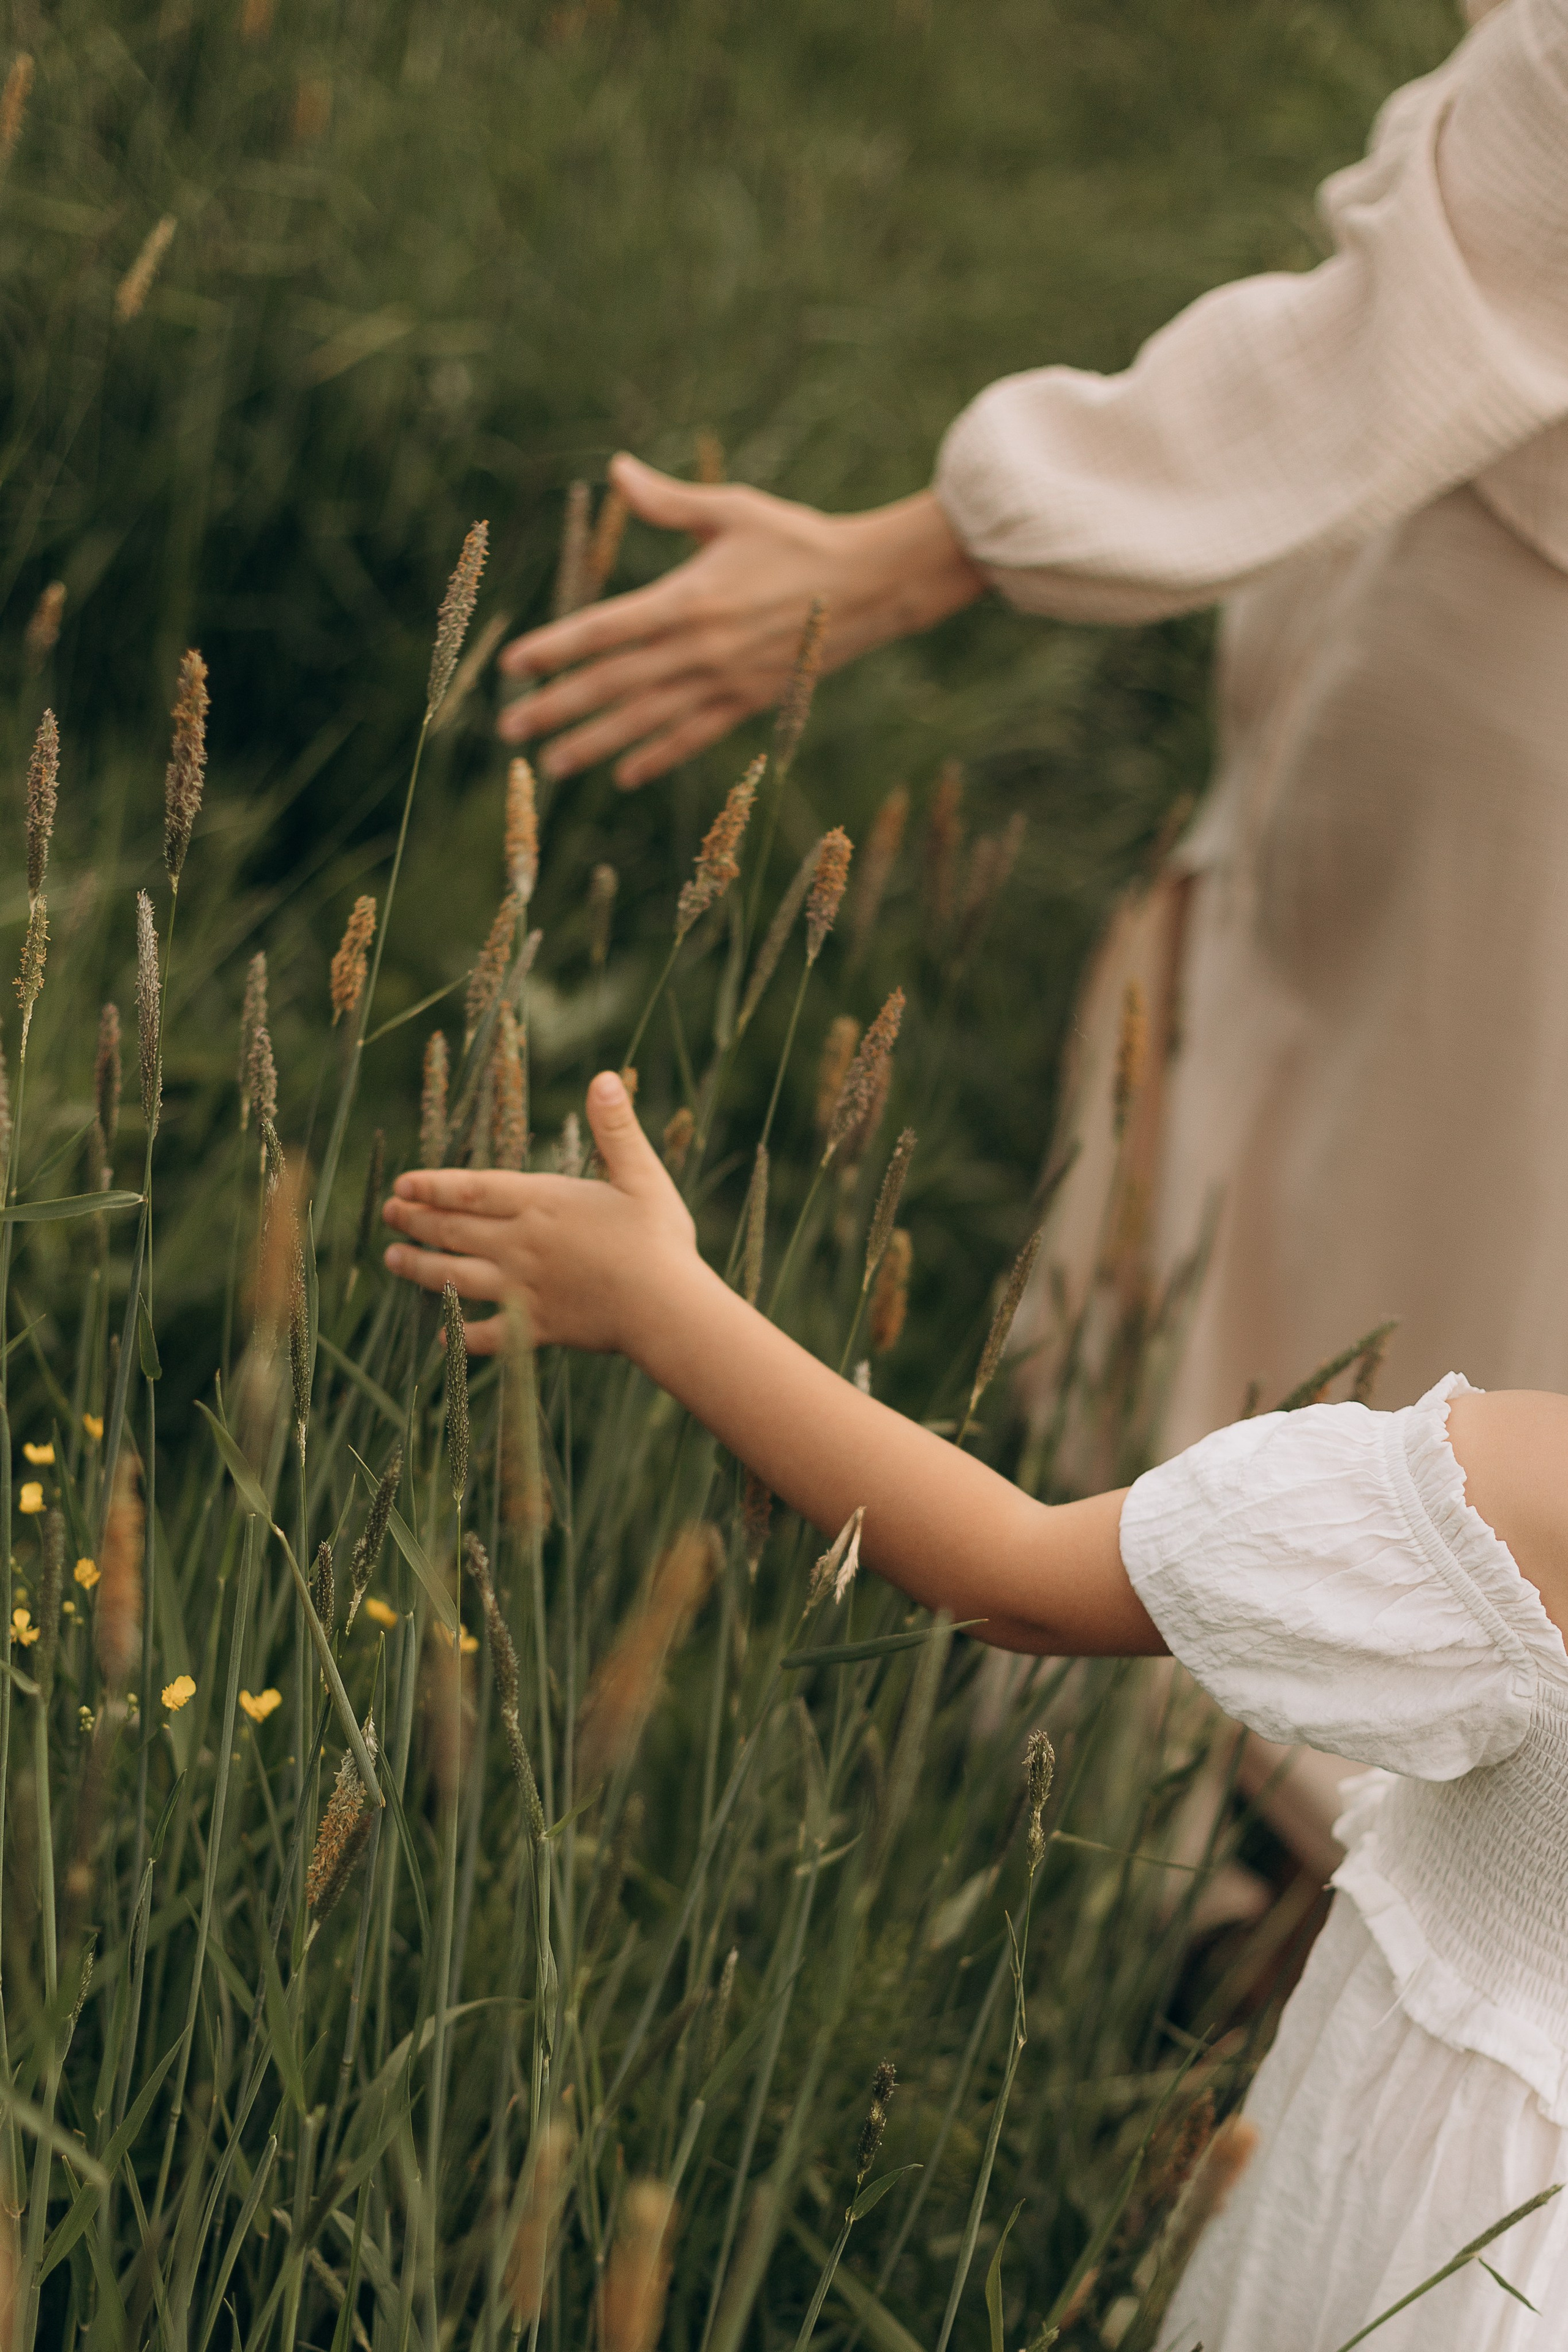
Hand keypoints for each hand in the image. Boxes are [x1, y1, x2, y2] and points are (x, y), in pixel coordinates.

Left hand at [381, 1071, 697, 1356]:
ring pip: (457, 1278)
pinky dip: (461, 1335)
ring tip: (392, 1259)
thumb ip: (616, 1129)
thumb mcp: (642, 1175)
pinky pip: (487, 1335)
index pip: (472, 1190)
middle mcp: (521, 1245)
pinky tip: (442, 1335)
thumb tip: (604, 1078)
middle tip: (387, 1213)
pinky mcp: (535, 1329)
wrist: (666, 1308)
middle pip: (454, 1230)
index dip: (432, 1186)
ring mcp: (523, 1289)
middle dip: (416, 1220)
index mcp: (542, 1204)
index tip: (402, 1184)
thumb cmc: (659, 1239)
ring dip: (420, 1268)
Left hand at [497, 456, 984, 788]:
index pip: (604, 630)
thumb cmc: (797, 538)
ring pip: (645, 721)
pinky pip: (693, 737)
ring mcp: (724, 683)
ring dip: (595, 745)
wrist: (870, 586)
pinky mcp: (747, 703)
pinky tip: (624, 775)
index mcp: (688, 599)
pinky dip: (657, 758)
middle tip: (509, 728)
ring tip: (551, 765)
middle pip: (613, 685)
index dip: (555, 648)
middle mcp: (700, 650)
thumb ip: (668, 501)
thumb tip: (616, 470)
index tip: (513, 665)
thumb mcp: (732, 511)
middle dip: (558, 708)